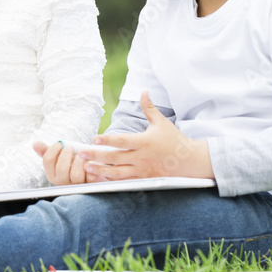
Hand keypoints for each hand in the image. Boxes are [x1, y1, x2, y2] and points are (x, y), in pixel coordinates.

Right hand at [33, 141, 90, 184]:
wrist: (90, 169)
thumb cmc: (71, 162)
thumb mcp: (59, 157)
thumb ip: (47, 151)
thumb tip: (35, 144)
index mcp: (52, 174)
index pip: (48, 160)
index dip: (54, 148)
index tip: (60, 143)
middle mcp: (62, 182)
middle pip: (61, 168)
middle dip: (66, 154)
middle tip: (70, 148)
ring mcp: (75, 185)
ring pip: (76, 174)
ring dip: (79, 161)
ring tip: (81, 156)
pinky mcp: (89, 185)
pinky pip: (90, 177)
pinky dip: (91, 167)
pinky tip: (90, 162)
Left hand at [80, 91, 213, 180]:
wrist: (189, 161)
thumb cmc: (174, 140)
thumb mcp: (161, 123)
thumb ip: (149, 108)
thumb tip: (144, 91)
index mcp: (144, 142)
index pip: (122, 141)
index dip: (107, 140)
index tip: (94, 138)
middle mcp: (141, 157)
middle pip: (115, 157)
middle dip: (97, 156)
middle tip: (81, 154)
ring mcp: (142, 170)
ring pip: (118, 172)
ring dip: (101, 170)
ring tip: (87, 168)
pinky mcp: (144, 179)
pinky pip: (126, 181)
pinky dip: (112, 180)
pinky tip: (101, 178)